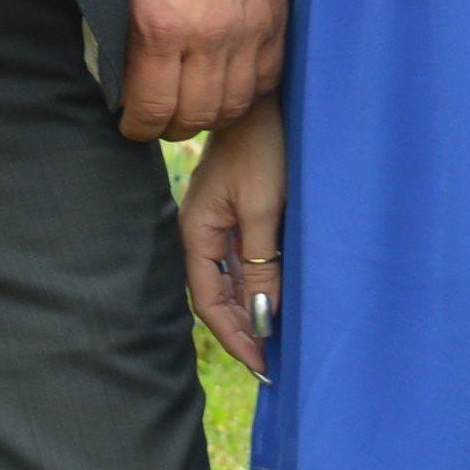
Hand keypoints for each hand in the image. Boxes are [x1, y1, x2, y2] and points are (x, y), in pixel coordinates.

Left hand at [121, 0, 286, 141]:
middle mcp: (207, 39)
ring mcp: (248, 34)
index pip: (150, 107)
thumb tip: (119, 82)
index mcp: (158, 27)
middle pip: (194, 116)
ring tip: (192, 110)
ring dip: (209, 116)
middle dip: (171, 127)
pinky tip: (227, 89)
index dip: (137, 126)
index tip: (130, 126)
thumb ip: (122, 35)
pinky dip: (245, 93)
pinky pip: (264, 82)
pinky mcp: (275, 24)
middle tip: (159, 122)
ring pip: (231, 106)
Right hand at [176, 103, 284, 379]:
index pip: (208, 300)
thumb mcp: (263, 209)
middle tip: (270, 365)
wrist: (264, 104)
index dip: (233, 335)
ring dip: (246, 312)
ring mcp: (216, 224)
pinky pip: (239, 263)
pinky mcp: (235, 216)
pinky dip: (254, 288)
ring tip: (273, 342)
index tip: (262, 364)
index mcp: (196, 231)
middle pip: (214, 295)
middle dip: (239, 331)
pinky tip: (273, 302)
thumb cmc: (262, 149)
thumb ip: (259, 262)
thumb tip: (261, 315)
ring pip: (227, 281)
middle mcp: (200, 232)